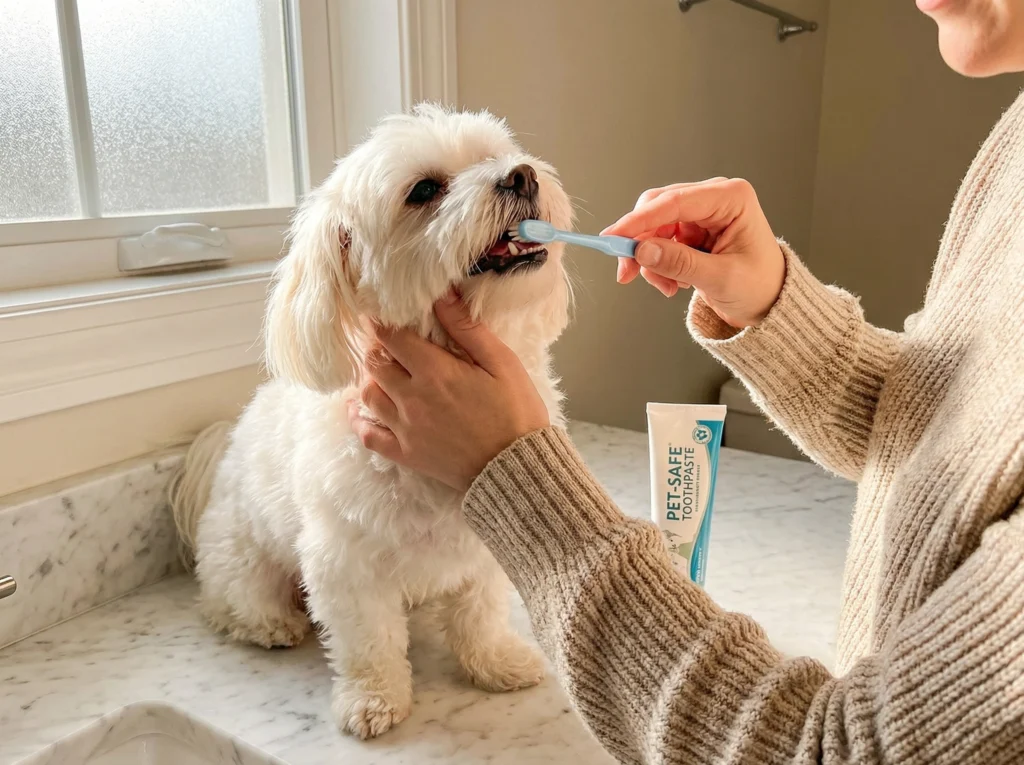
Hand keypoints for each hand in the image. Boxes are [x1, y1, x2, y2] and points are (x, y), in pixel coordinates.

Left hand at [348, 292, 549, 491]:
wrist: (517, 468)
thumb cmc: (516, 412)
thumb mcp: (502, 363)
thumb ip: (468, 328)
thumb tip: (442, 294)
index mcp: (435, 371)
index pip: (392, 337)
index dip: (382, 322)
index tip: (380, 314)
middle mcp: (412, 398)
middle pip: (375, 363)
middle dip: (376, 347)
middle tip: (386, 342)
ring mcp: (405, 429)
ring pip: (367, 395)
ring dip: (369, 378)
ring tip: (381, 370)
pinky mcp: (406, 454)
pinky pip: (368, 435)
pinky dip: (357, 419)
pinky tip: (356, 408)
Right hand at [602, 177, 784, 328]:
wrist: (771, 302)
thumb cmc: (760, 286)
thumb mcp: (721, 278)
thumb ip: (680, 263)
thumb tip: (642, 252)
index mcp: (732, 198)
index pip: (674, 202)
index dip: (639, 220)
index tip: (613, 238)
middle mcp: (714, 199)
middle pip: (658, 209)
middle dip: (639, 242)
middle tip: (626, 272)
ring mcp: (701, 214)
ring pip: (654, 228)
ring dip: (650, 260)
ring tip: (668, 286)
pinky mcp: (691, 230)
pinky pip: (659, 242)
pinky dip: (658, 265)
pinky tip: (674, 283)